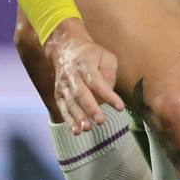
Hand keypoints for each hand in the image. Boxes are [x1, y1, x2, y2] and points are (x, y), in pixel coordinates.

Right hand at [43, 19, 120, 133]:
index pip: (96, 81)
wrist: (65, 49)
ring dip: (78, 117)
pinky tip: (76, 131)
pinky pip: (63, 109)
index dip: (108, 94)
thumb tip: (109, 92)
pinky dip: (69, 120)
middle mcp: (72, 75)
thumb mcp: (106, 56)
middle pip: (81, 93)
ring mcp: (63, 86)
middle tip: (100, 121)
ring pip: (71, 103)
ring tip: (87, 128)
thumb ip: (110, 73)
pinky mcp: (59, 94)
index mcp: (85, 63)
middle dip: (90, 108)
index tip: (120, 107)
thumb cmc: (91, 54)